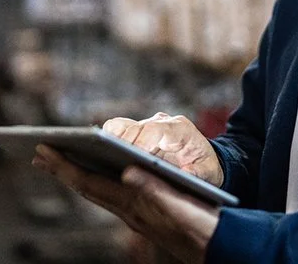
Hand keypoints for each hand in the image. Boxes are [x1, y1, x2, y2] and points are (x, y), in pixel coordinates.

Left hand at [33, 145, 218, 263]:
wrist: (219, 249)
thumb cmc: (204, 227)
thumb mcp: (181, 207)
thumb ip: (156, 191)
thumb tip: (128, 173)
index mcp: (134, 205)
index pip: (90, 183)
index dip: (65, 166)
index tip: (44, 150)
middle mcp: (130, 211)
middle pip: (87, 187)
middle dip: (62, 169)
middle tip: (38, 154)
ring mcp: (136, 213)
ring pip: (97, 191)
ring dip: (75, 175)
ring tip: (58, 162)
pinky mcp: (146, 213)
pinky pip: (111, 194)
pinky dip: (96, 180)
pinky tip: (95, 174)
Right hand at [102, 112, 223, 186]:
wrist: (210, 157)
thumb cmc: (207, 168)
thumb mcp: (208, 174)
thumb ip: (196, 175)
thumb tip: (183, 175)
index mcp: (177, 129)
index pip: (152, 131)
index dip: (137, 143)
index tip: (125, 157)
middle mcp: (159, 122)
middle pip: (128, 127)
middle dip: (113, 143)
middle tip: (98, 159)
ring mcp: (147, 125)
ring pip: (117, 127)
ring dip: (104, 142)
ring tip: (87, 158)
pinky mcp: (138, 132)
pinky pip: (116, 133)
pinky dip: (105, 143)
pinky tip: (93, 159)